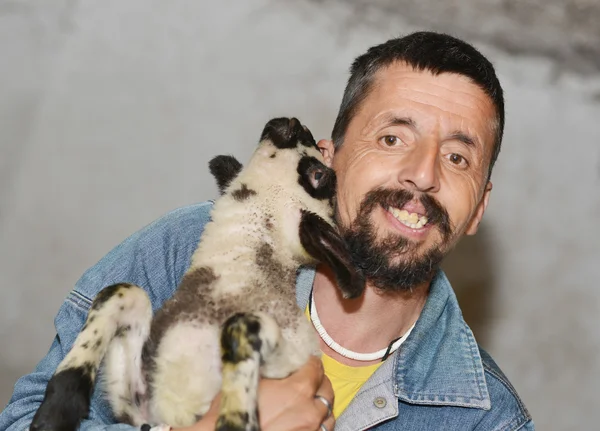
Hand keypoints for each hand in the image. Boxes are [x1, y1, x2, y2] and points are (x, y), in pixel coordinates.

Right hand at [177, 355, 334, 430]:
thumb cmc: (231, 412)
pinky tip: (307, 424)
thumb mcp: (247, 381)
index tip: (305, 362)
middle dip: (319, 384)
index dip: (310, 363)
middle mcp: (310, 411)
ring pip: (328, 415)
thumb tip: (266, 360)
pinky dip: (317, 426)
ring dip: (320, 407)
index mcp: (298, 389)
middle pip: (326, 391)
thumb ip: (266, 371)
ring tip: (311, 404)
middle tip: (310, 381)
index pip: (315, 368)